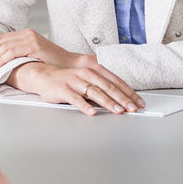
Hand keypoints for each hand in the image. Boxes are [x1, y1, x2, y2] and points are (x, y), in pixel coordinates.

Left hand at [0, 29, 81, 70]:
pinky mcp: (33, 46)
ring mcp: (30, 38)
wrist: (69, 64)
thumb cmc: (52, 63)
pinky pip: (11, 52)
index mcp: (25, 34)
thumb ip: (20, 54)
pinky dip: (0, 59)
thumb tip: (2, 62)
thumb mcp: (33, 55)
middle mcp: (26, 34)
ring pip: (3, 47)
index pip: (1, 39)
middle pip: (0, 41)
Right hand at [10, 61, 143, 115]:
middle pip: (108, 87)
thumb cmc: (68, 80)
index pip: (116, 81)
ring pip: (95, 92)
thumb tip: (120, 98)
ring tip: (118, 111)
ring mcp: (75, 81)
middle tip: (132, 108)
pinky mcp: (64, 89)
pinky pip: (76, 99)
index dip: (128, 92)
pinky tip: (92, 113)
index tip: (138, 102)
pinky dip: (85, 106)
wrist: (44, 76)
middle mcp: (86, 74)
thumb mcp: (87, 79)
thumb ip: (101, 86)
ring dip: (108, 102)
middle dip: (123, 99)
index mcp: (94, 70)